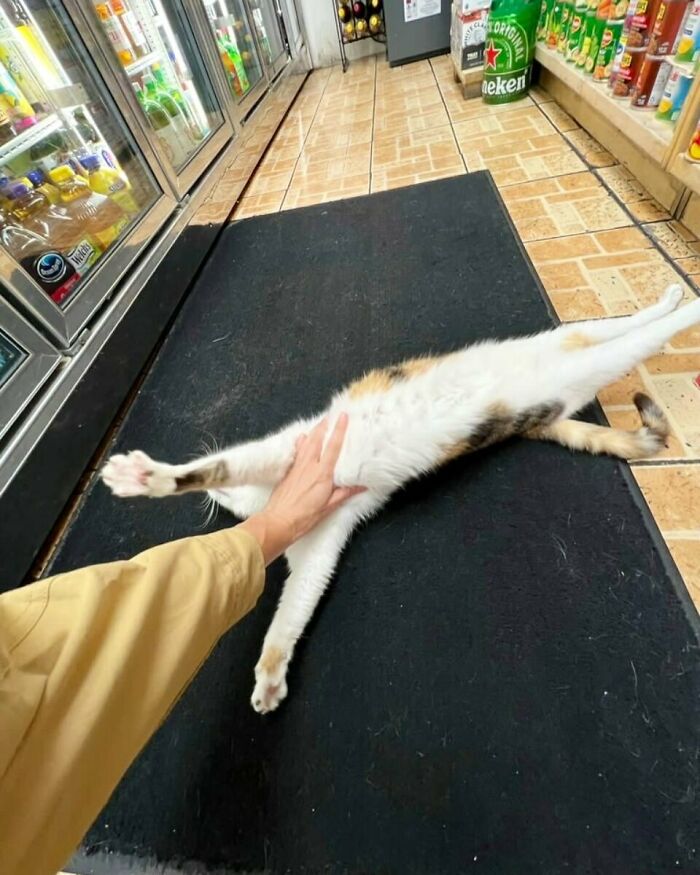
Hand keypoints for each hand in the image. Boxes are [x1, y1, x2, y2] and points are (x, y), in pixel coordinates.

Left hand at [239, 414, 364, 563]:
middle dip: (324, 426)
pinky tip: (302, 438)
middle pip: (317, 440)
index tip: (343, 416)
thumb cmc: (304, 518)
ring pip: (306, 444)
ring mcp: (297, 468)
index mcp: (322, 474)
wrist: (278, 522)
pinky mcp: (288, 473)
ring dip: (314, 432)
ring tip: (320, 423)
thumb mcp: (328, 507)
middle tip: (331, 415)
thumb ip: (345, 493)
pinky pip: (297, 452)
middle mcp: (309, 467)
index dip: (339, 430)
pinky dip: (301, 443)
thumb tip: (362, 486)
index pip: (333, 447)